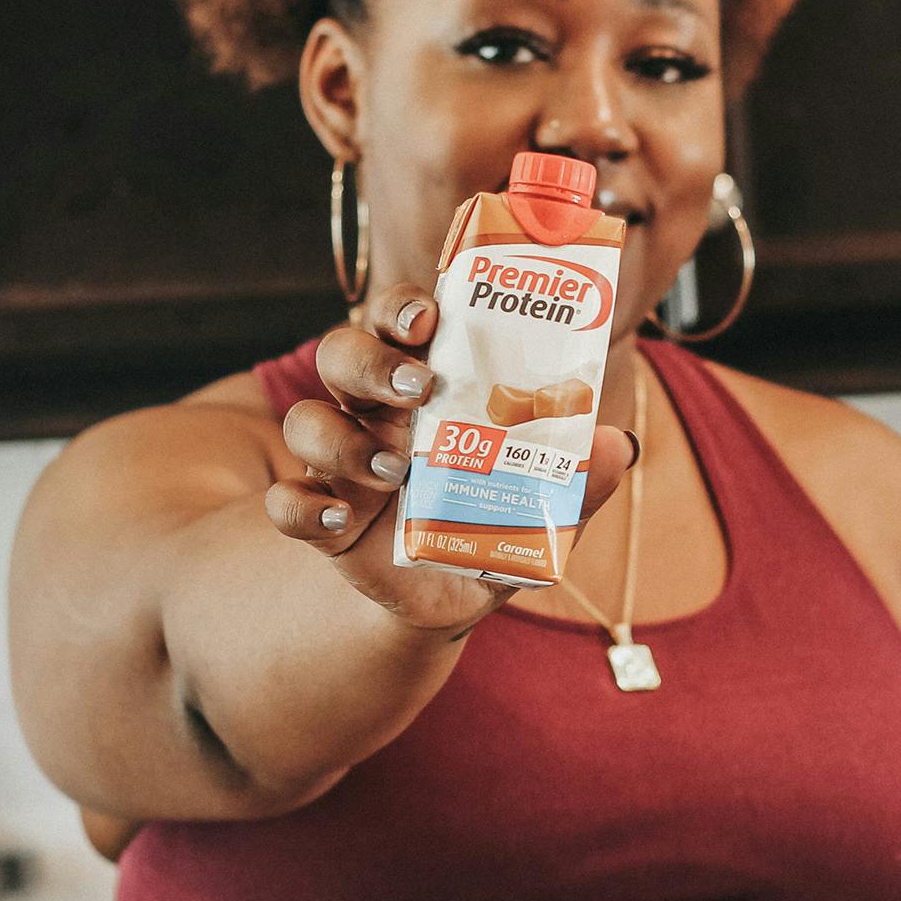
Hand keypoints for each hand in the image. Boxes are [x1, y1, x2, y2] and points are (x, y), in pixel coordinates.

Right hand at [263, 283, 637, 635]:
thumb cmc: (497, 521)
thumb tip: (617, 446)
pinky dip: (302, 506)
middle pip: (341, 354)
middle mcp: (374, 412)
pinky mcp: (323, 520)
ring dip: (340, 438)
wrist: (456, 593)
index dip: (403, 307)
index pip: (399, 320)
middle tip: (415, 389)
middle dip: (370, 361)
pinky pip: (283, 503)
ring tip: (391, 467)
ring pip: (306, 421)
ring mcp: (341, 464)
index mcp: (425, 385)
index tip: (427, 319)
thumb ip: (579, 476)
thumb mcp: (546, 502)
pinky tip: (340, 518)